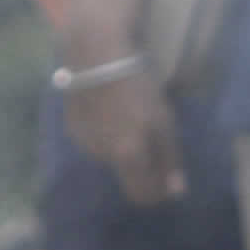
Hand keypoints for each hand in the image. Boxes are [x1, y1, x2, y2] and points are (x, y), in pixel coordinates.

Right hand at [67, 62, 185, 205]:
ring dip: (122, 146)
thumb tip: (176, 192)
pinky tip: (109, 110)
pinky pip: (95, 141)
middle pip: (127, 177)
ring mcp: (85, 143)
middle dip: (142, 169)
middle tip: (153, 144)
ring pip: (110, 157)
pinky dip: (105, 133)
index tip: (166, 182)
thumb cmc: (137, 87)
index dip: (157, 193)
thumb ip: (169, 159)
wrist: (95, 56)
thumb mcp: (162, 121)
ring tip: (129, 118)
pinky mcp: (73, 128)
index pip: (142, 194)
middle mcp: (103, 157)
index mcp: (127, 156)